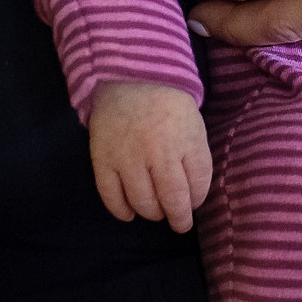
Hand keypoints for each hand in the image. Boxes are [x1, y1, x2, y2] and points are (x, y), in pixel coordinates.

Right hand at [88, 81, 212, 230]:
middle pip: (173, 200)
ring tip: (155, 210)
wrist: (128, 78)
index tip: (193, 203)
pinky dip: (122, 211)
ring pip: (143, 203)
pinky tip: (129, 212)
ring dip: (152, 213)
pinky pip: (111, 197)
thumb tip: (193, 195)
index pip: (198, 184)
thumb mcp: (193, 124)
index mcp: (185, 139)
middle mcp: (158, 151)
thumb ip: (196, 156)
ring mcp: (128, 157)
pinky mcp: (103, 160)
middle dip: (179, 218)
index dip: (197, 199)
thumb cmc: (166, 104)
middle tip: (179, 223)